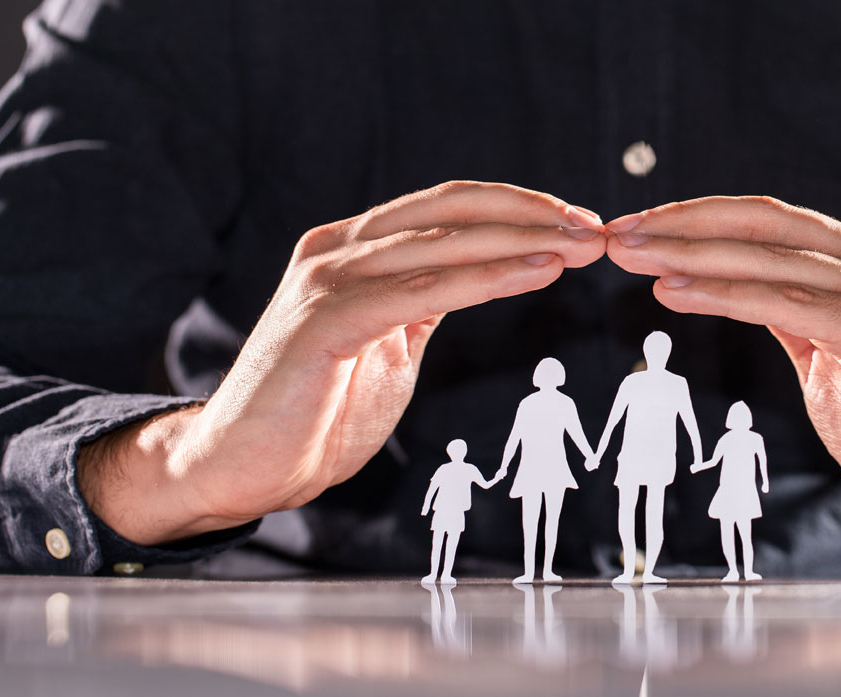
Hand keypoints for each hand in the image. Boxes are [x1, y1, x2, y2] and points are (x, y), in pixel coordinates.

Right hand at [78, 181, 605, 544]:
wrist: (243, 467)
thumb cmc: (319, 409)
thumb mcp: (389, 343)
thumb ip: (426, 301)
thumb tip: (487, 273)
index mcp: (353, 247)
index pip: (449, 204)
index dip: (520, 206)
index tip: (581, 221)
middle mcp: (337, 249)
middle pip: (453, 208)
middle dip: (534, 214)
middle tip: (597, 229)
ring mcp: (328, 280)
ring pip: (444, 242)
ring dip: (524, 240)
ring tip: (583, 247)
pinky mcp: (327, 320)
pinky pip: (425, 290)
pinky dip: (488, 277)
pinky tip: (538, 273)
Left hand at [605, 196, 840, 556]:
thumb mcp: (833, 361)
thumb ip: (794, 318)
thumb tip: (731, 287)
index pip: (773, 220)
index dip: (701, 217)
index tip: (637, 227)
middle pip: (767, 224)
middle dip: (683, 224)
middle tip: (613, 233)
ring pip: (773, 260)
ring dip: (693, 254)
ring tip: (630, 257)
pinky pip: (791, 307)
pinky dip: (727, 295)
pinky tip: (676, 293)